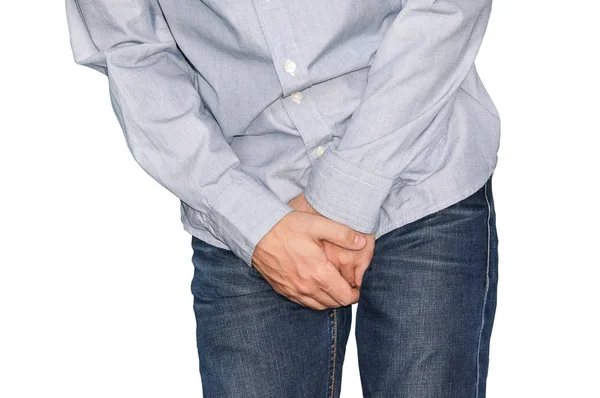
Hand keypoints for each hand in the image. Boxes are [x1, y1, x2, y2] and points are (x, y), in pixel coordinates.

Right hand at [252, 210, 366, 309]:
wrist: (256, 232)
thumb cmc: (286, 226)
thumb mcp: (317, 224)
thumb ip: (343, 234)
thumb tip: (362, 242)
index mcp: (319, 273)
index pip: (346, 297)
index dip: (356, 293)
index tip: (358, 284)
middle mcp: (307, 287)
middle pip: (334, 303)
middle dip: (345, 296)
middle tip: (348, 282)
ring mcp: (293, 291)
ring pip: (319, 306)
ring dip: (330, 298)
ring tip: (334, 284)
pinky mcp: (283, 290)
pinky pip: (304, 303)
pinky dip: (314, 299)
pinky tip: (316, 285)